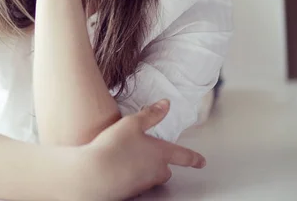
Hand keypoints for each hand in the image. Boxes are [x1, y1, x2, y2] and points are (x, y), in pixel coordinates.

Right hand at [70, 99, 205, 200]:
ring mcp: (142, 184)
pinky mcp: (129, 192)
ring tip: (128, 158)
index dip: (194, 158)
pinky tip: (116, 169)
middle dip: (162, 165)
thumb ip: (151, 114)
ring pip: (150, 177)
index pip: (184, 156)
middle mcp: (155, 171)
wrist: (95, 174)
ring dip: (144, 169)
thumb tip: (165, 104)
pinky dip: (129, 177)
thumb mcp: (132, 123)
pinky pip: (134, 183)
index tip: (201, 162)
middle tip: (150, 156)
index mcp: (160, 154)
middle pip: (166, 171)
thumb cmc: (114, 147)